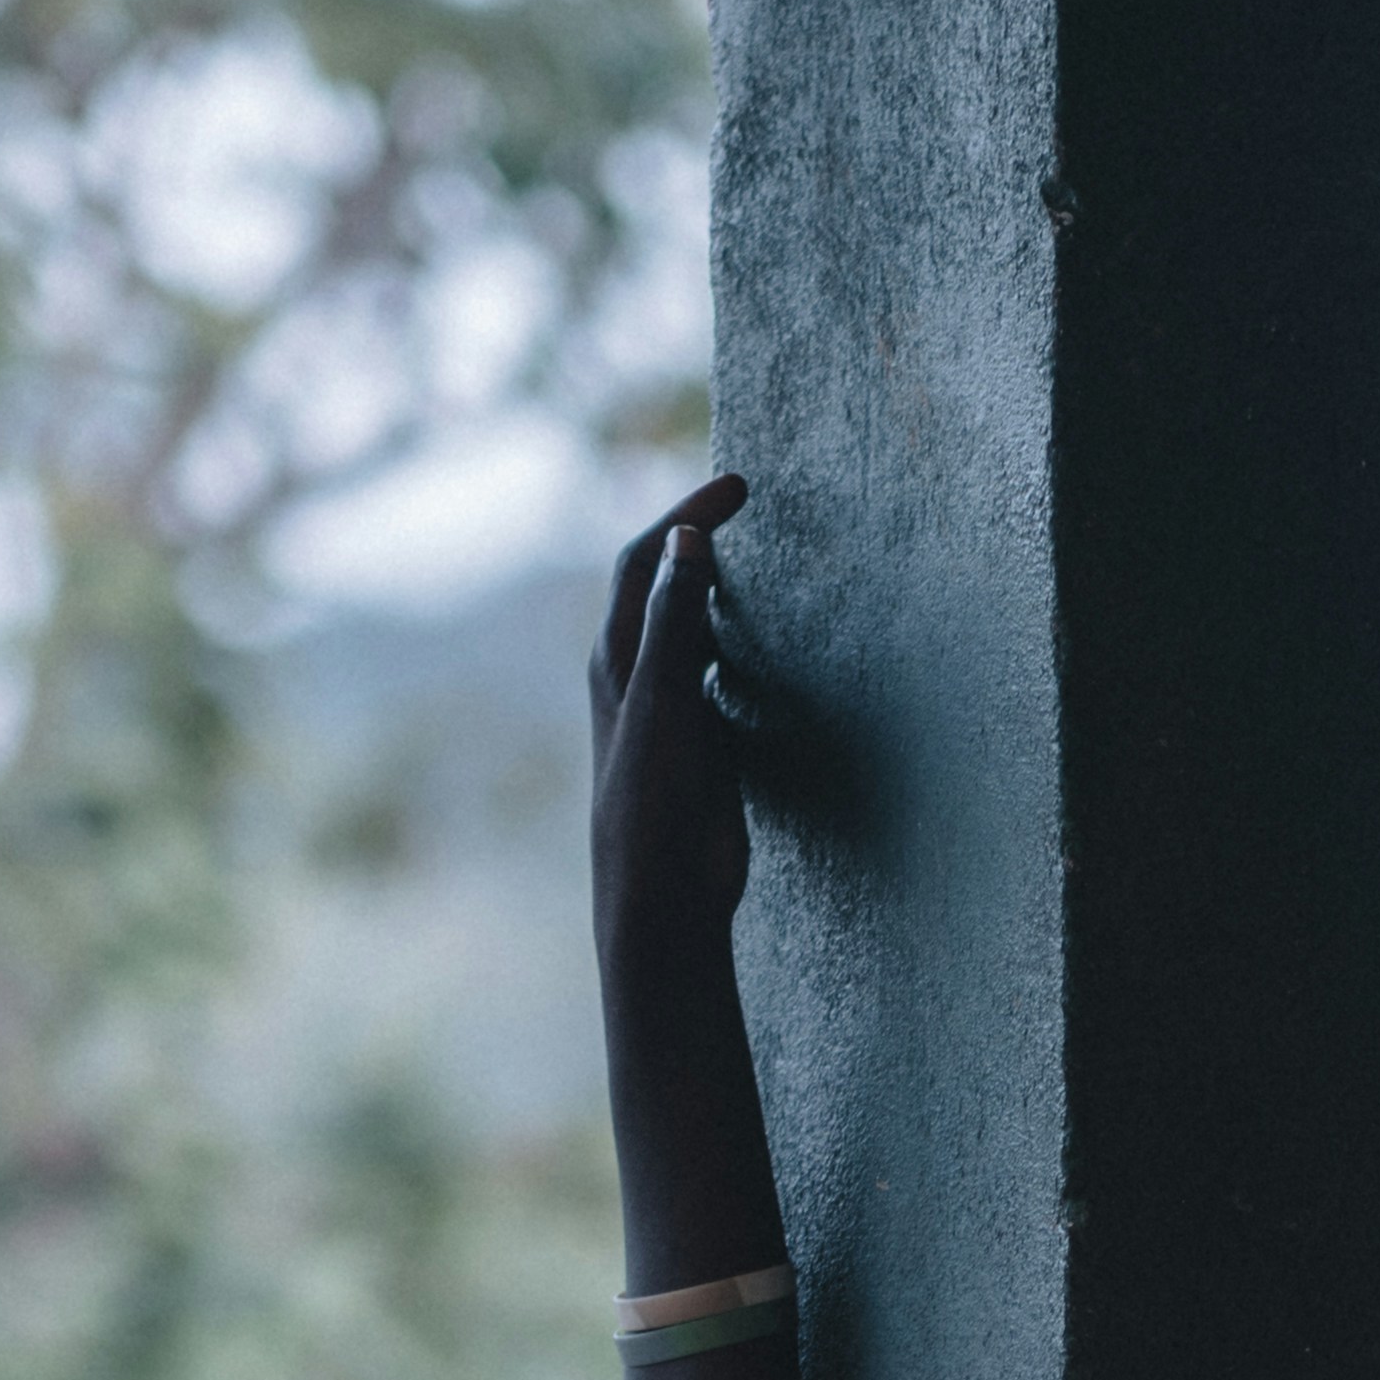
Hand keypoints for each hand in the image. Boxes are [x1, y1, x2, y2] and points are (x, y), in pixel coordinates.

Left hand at [588, 475, 755, 951]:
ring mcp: (668, 709)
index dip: (686, 515)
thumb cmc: (654, 803)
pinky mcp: (698, 744)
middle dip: (697, 540)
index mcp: (618, 658)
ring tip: (755, 562)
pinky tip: (762, 646)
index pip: (648, 561)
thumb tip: (687, 540)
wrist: (664, 892)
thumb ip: (676, 622)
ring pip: (687, 628)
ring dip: (715, 590)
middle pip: (662, 585)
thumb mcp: (665, 703)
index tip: (738, 488)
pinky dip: (734, 643)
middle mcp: (637, 675)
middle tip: (744, 506)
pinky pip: (713, 674)